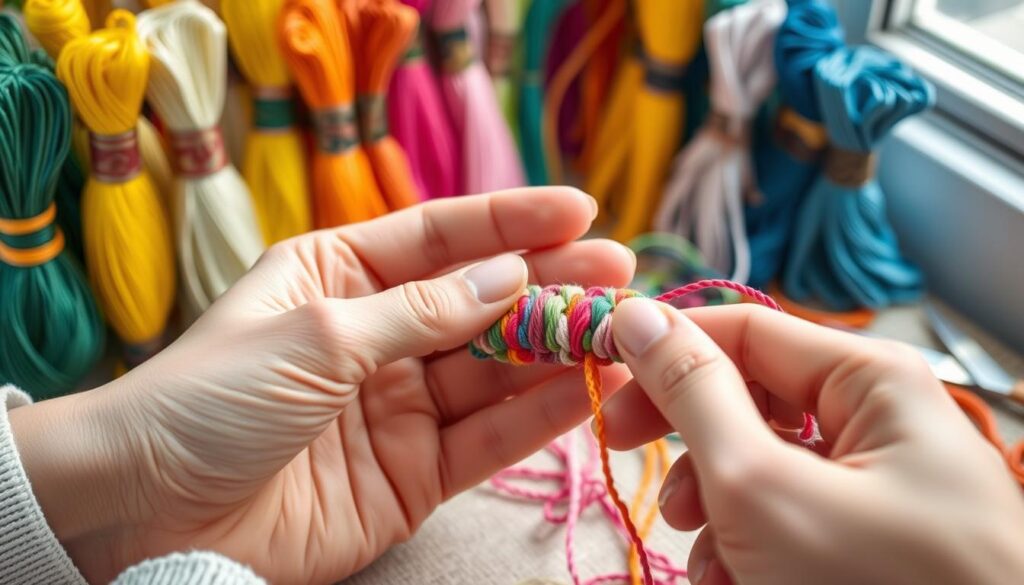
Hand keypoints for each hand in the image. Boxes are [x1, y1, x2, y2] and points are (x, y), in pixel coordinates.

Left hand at [10, 188, 634, 583]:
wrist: (147, 512)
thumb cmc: (210, 397)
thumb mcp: (318, 335)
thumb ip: (422, 311)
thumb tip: (511, 276)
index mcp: (339, 275)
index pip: (440, 238)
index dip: (510, 222)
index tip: (580, 210)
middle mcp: (376, 336)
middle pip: (478, 305)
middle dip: (548, 289)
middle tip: (619, 275)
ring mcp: (398, 407)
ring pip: (492, 373)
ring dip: (554, 353)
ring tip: (619, 332)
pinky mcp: (412, 476)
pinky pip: (485, 440)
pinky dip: (535, 418)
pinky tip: (585, 390)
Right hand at [602, 300, 1023, 584]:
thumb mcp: (760, 486)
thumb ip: (693, 394)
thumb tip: (636, 317)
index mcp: (870, 378)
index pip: (742, 328)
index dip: (664, 352)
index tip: (601, 389)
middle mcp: (880, 419)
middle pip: (750, 401)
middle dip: (692, 448)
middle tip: (638, 471)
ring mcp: (879, 484)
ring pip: (762, 467)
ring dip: (716, 513)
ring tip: (710, 562)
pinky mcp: (873, 537)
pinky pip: (791, 516)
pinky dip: (751, 546)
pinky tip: (736, 581)